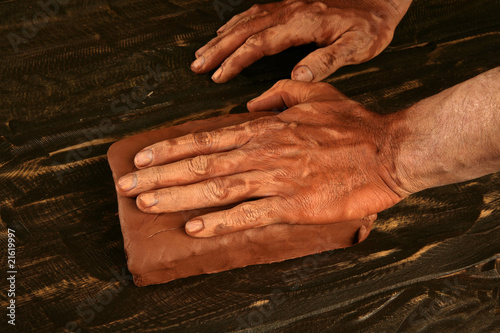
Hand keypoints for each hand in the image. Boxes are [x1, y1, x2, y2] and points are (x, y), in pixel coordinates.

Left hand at [117, 80, 405, 236]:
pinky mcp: (293, 206)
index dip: (170, 149)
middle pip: (200, 165)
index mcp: (265, 128)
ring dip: (178, 197)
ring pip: (216, 189)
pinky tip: (194, 228)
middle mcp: (262, 153)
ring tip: (146, 204)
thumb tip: (250, 102)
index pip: (206, 139)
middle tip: (127, 187)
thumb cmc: (353, 125)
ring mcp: (276, 180)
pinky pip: (250, 214)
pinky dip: (220, 222)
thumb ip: (278, 93)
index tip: (142, 159)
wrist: (389, 152)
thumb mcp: (314, 94)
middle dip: (159, 176)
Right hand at [191, 0, 411, 82]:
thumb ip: (328, 59)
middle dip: (218, 48)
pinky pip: (255, 13)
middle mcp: (289, 11)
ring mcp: (288, 6)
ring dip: (222, 37)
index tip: (218, 76)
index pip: (260, 43)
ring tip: (201, 52)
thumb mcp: (357, 45)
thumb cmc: (371, 25)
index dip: (236, 60)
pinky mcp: (290, 6)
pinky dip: (236, 23)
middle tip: (196, 65)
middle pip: (245, 30)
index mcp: (301, 23)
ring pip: (246, 20)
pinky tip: (226, 31)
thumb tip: (298, 74)